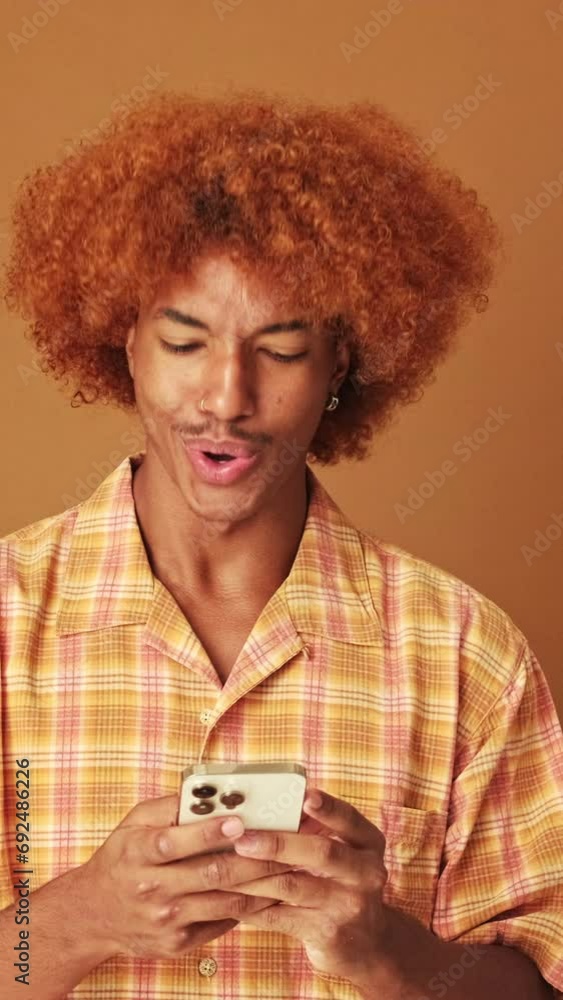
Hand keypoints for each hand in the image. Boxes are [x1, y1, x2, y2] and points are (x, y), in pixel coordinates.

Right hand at [75, 793, 294, 959]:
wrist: (95, 914)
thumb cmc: (122, 858)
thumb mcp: (133, 824)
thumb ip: (168, 807)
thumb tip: (207, 793)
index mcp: (139, 853)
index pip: (174, 843)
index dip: (208, 833)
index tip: (239, 821)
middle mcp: (152, 888)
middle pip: (209, 873)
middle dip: (252, 857)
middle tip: (284, 842)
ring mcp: (167, 920)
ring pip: (224, 900)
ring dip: (261, 883)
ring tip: (289, 865)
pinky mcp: (179, 942)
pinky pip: (223, 922)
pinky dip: (251, 906)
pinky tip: (272, 890)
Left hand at [224, 788, 389, 984]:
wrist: (366, 944)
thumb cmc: (343, 884)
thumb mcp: (345, 854)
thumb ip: (317, 830)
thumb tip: (270, 804)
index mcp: (369, 844)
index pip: (349, 819)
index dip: (328, 808)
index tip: (305, 795)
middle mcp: (366, 873)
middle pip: (321, 852)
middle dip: (278, 843)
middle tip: (243, 839)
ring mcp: (348, 905)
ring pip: (293, 886)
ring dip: (253, 876)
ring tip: (225, 867)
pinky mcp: (327, 933)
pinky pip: (280, 917)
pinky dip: (251, 906)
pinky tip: (230, 898)